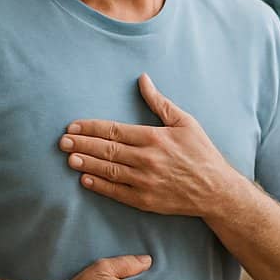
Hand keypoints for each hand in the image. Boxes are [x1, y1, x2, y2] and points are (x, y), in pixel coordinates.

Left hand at [62, 74, 240, 216]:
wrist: (216, 191)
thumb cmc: (202, 153)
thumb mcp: (185, 122)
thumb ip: (159, 102)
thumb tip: (142, 78)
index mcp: (154, 138)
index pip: (114, 131)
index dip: (90, 128)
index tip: (72, 126)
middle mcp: (147, 159)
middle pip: (107, 150)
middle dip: (82, 144)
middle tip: (62, 141)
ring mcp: (145, 181)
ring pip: (109, 170)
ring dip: (86, 163)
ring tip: (68, 158)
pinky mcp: (145, 200)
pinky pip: (117, 192)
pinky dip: (99, 185)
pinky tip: (84, 179)